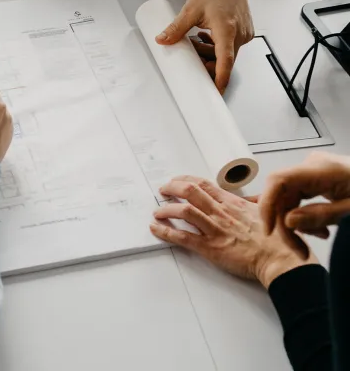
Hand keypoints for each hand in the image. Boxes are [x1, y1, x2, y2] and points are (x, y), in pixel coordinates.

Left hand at [150, 176, 316, 287]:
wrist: (282, 259)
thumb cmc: (278, 239)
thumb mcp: (264, 213)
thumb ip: (249, 206)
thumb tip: (246, 201)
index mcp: (232, 203)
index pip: (203, 184)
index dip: (185, 179)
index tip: (176, 180)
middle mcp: (221, 212)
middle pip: (189, 191)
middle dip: (171, 188)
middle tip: (162, 190)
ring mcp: (215, 229)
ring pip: (183, 211)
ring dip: (166, 209)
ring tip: (157, 211)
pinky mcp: (211, 248)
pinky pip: (183, 236)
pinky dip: (166, 231)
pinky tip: (156, 229)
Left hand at [156, 0, 253, 93]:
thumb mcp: (190, 10)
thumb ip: (176, 28)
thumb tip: (161, 40)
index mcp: (227, 30)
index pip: (225, 61)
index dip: (220, 78)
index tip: (215, 92)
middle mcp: (239, 35)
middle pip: (223, 60)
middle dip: (205, 62)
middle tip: (189, 53)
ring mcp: (244, 35)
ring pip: (225, 54)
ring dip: (209, 53)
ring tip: (195, 39)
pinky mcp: (244, 34)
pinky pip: (229, 48)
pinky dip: (216, 47)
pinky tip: (205, 37)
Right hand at [260, 152, 349, 255]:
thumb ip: (320, 216)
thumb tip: (287, 221)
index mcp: (321, 170)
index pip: (279, 181)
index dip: (267, 205)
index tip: (269, 230)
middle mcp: (312, 166)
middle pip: (282, 194)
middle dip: (285, 224)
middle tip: (298, 250)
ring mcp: (313, 171)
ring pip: (288, 199)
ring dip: (294, 224)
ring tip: (309, 246)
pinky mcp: (316, 179)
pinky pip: (299, 198)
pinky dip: (303, 216)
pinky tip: (319, 231)